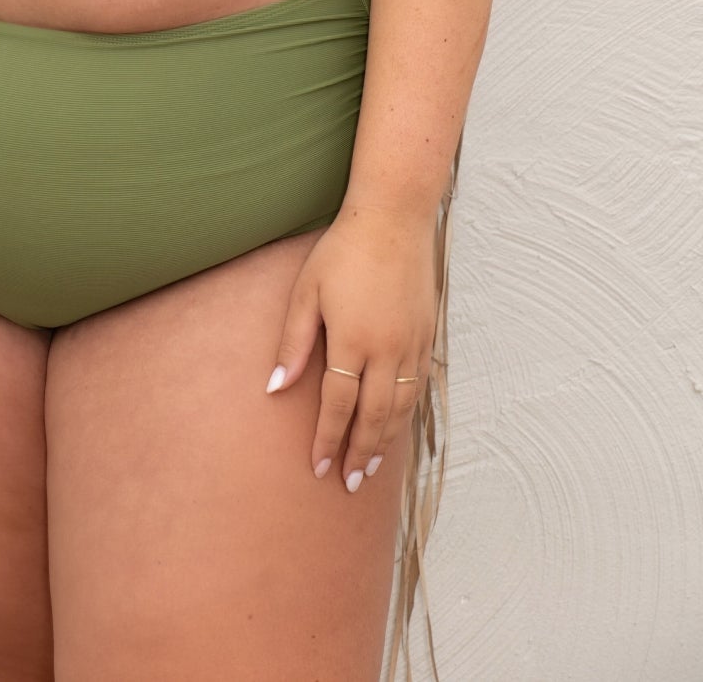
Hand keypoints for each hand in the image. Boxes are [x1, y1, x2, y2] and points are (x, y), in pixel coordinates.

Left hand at [264, 200, 437, 491]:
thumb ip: (293, 342)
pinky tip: (397, 424)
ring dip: (386, 441)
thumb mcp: (306, 291)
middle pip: (374, 418)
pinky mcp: (427, 335)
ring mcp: (412, 345)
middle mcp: (387, 351)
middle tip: (350, 483)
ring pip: (401, 408)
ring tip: (373, 466)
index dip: (328, 440)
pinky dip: (407, 413)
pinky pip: (418, 388)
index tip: (319, 467)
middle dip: (361, 454)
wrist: (393, 218)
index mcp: (353, 341)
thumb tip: (276, 388)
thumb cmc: (343, 250)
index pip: (339, 406)